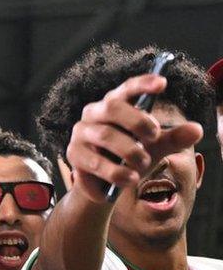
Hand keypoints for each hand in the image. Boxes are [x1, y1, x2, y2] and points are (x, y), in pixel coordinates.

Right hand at [66, 74, 202, 202]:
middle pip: (113, 107)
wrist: (104, 186)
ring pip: (105, 136)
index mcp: (113, 105)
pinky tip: (128, 180)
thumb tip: (196, 129)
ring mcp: (80, 133)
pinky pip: (94, 162)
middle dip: (137, 121)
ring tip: (143, 167)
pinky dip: (114, 173)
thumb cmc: (129, 159)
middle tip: (154, 137)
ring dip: (129, 152)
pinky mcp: (73, 154)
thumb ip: (172, 138)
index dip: (143, 84)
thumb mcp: (154, 148)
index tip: (163, 83)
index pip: (127, 89)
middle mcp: (93, 114)